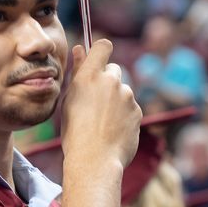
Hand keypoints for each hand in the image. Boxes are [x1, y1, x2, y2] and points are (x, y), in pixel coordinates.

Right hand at [60, 40, 141, 167]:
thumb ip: (77, 72)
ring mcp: (127, 96)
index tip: (97, 61)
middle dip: (107, 81)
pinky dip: (124, 116)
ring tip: (102, 123)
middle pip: (113, 69)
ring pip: (122, 91)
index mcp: (89, 76)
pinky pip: (130, 108)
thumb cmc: (75, 132)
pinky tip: (113, 130)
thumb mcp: (69, 100)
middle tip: (95, 102)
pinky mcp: (138, 111)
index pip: (103, 46)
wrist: (94, 161)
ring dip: (115, 101)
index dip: (101, 51)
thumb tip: (79, 49)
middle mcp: (111, 81)